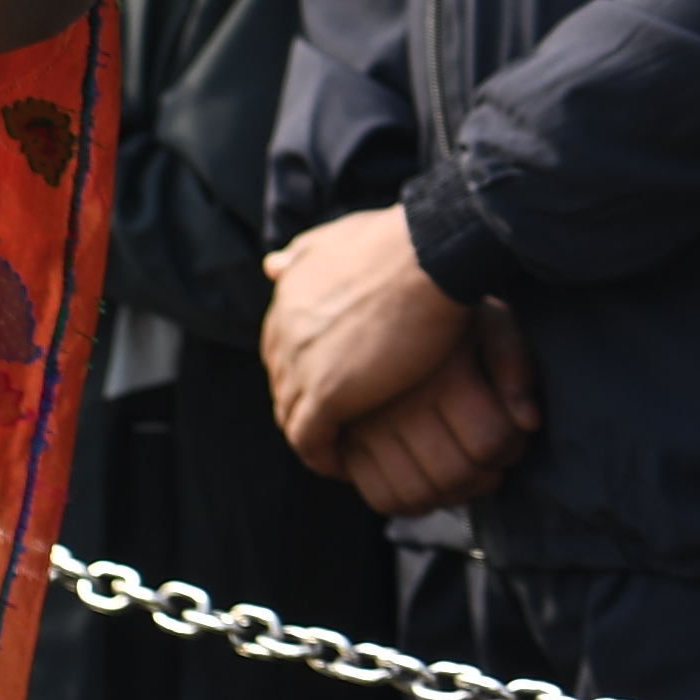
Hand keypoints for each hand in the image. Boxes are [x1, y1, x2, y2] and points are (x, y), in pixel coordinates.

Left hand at [263, 207, 473, 469]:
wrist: (429, 255)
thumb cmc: (402, 241)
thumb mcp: (339, 235)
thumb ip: (303, 252)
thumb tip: (269, 265)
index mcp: (288, 297)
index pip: (282, 347)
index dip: (304, 367)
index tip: (333, 382)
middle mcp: (283, 330)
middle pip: (283, 382)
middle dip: (304, 401)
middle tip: (337, 422)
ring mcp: (300, 364)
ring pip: (292, 415)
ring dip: (312, 434)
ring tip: (341, 449)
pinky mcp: (325, 394)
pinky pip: (309, 440)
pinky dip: (322, 456)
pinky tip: (345, 464)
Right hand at [334, 303, 542, 512]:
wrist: (378, 295)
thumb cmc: (442, 308)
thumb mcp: (489, 320)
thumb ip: (513, 363)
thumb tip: (528, 423)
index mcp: (442, 371)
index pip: (491, 440)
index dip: (511, 450)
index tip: (512, 443)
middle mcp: (402, 400)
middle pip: (454, 474)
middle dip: (482, 480)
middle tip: (489, 467)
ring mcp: (367, 423)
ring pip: (415, 493)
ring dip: (446, 497)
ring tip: (459, 477)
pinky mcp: (344, 438)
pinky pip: (377, 494)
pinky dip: (407, 503)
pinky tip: (425, 486)